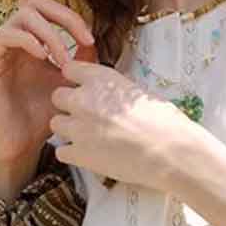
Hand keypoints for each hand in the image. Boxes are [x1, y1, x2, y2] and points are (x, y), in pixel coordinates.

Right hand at [0, 0, 97, 167]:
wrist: (21, 145)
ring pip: (23, 16)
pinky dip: (30, 40)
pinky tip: (45, 57)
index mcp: (28, 37)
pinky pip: (6, 35)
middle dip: (65, 14)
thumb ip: (80, 60)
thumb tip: (93, 40)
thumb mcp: (69, 82)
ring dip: (52, 34)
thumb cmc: (42, 115)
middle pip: (33, 1)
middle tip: (86, 38)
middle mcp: (10, 37)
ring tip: (66, 60)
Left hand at [48, 57, 197, 192]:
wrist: (170, 151)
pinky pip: (61, 151)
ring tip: (89, 138)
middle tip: (88, 117)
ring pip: (55, 124)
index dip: (76, 81)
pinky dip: (73, 154)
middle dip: (70, 106)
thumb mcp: (138, 92)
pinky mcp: (78, 153)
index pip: (70, 70)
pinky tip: (90, 155)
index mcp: (101, 79)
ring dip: (68, 130)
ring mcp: (78, 127)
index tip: (84, 89)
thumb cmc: (164, 122)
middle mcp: (84, 99)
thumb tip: (107, 94)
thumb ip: (114, 90)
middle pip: (57, 97)